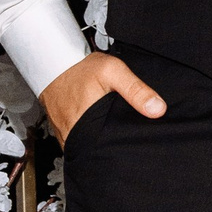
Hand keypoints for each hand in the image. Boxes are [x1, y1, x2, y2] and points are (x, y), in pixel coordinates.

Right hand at [40, 51, 166, 144]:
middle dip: (108, 148)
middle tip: (121, 140)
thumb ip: (135, 90)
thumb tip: (158, 109)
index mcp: (84, 124)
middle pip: (93, 151)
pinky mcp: (59, 128)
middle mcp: (71, 132)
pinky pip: (74, 140)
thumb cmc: (80, 66)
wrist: (54, 60)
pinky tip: (93, 130)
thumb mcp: (113, 71)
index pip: (104, 150)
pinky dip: (84, 138)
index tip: (129, 146)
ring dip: (95, 144)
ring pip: (83, 147)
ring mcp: (62, 132)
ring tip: (108, 137)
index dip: (118, 150)